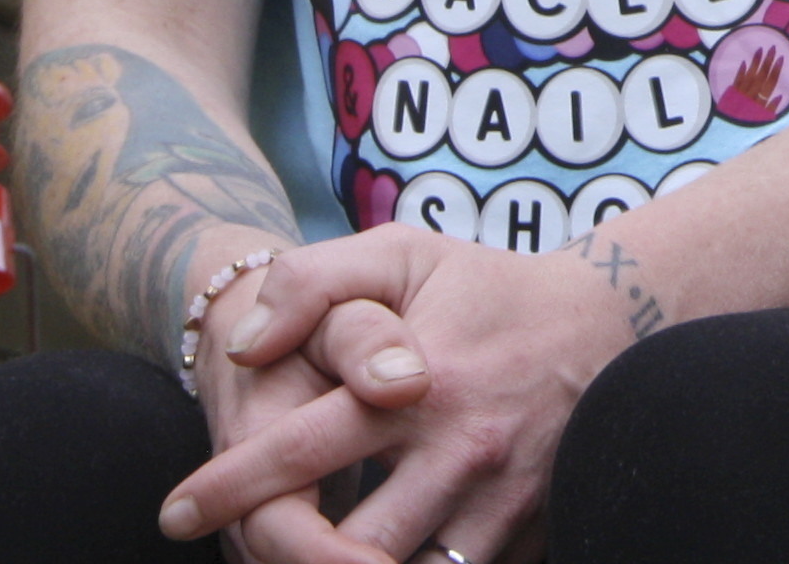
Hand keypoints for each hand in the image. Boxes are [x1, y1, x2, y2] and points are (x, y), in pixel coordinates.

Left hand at [166, 227, 659, 563]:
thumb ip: (312, 281)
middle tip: (241, 552)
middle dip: (281, 560)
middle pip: (346, 549)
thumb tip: (243, 349)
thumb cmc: (490, 290)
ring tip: (300, 556)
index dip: (225, 490)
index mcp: (417, 385)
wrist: (614, 318)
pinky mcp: (531, 530)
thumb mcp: (403, 255)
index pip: (298, 453)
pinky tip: (377, 561)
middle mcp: (457, 452)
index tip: (174, 514)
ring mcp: (500, 500)